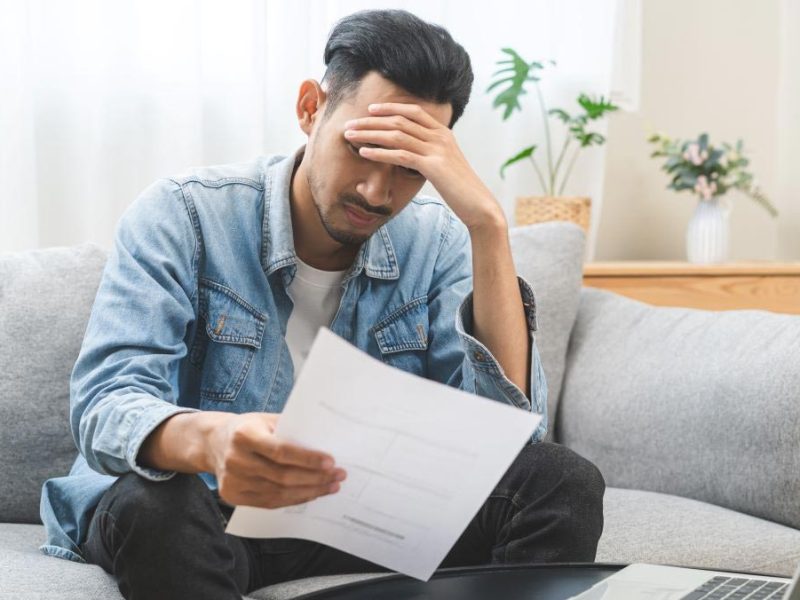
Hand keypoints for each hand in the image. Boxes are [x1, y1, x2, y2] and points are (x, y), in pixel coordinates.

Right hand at [207, 412, 346, 508]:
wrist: (213, 442)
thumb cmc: (248, 428)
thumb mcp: (266, 419)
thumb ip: (291, 429)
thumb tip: (326, 441)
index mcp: (244, 434)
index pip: (281, 451)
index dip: (307, 458)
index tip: (331, 461)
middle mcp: (235, 459)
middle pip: (282, 476)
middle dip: (316, 478)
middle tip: (339, 475)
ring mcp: (233, 480)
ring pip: (279, 493)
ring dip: (310, 491)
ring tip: (331, 486)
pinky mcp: (233, 496)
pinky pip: (269, 502)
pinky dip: (294, 499)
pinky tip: (312, 493)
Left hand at [344, 102, 506, 230]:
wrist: (478, 204)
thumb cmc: (460, 188)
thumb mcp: (446, 165)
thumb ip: (431, 154)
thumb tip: (414, 154)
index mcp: (443, 133)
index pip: (413, 111)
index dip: (390, 108)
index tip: (370, 110)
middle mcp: (440, 137)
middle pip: (399, 121)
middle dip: (371, 121)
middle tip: (350, 124)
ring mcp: (437, 150)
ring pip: (396, 134)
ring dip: (369, 133)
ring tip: (350, 136)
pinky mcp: (433, 166)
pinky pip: (400, 154)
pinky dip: (379, 152)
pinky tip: (364, 152)